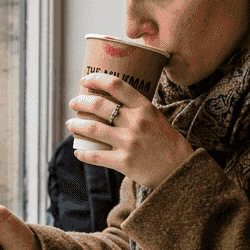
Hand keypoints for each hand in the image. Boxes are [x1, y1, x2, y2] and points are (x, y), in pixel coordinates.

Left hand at [66, 73, 193, 190]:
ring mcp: (128, 142)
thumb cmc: (167, 143)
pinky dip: (83, 153)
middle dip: (80, 102)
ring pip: (92, 128)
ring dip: (76, 125)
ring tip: (71, 124)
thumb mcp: (157, 118)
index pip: (116, 85)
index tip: (84, 81)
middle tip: (74, 103)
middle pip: (98, 105)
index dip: (96, 79)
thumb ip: (137, 110)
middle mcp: (135, 122)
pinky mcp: (123, 162)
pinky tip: (78, 151)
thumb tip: (112, 101)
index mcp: (145, 108)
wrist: (179, 170)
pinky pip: (95, 155)